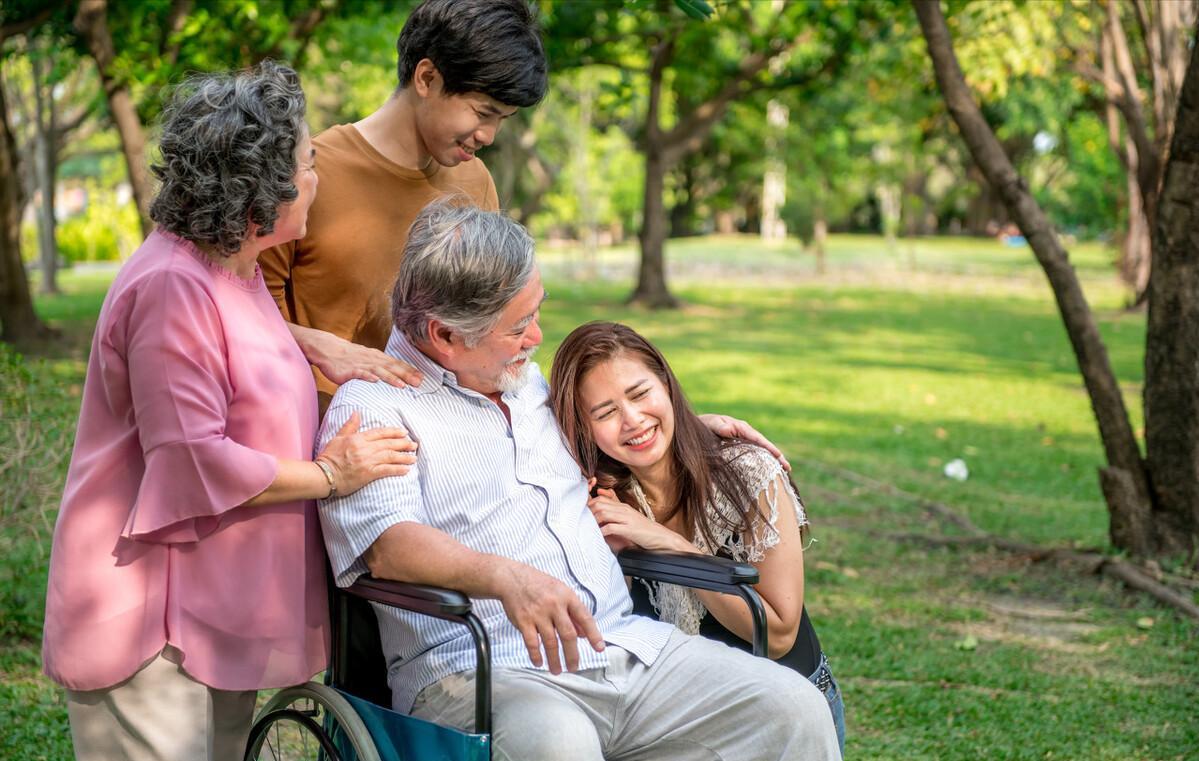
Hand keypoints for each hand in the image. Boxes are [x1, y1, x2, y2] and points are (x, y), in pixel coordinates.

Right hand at [303, 328, 422, 387]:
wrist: (328, 349)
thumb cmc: (349, 356)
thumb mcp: (368, 358)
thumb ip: (381, 366)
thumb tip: (396, 374)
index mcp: (377, 357)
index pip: (397, 364)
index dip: (410, 370)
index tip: (423, 378)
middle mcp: (372, 360)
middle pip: (392, 367)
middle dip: (406, 375)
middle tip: (419, 383)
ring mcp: (361, 364)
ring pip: (379, 371)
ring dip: (391, 378)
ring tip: (402, 385)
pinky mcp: (349, 370)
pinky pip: (359, 373)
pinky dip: (368, 376)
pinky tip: (375, 381)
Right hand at [316, 412, 417, 494]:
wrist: (323, 475)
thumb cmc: (328, 457)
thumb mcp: (337, 438)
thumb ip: (350, 426)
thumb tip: (357, 412)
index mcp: (358, 438)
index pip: (380, 433)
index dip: (394, 432)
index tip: (404, 432)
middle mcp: (365, 448)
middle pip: (389, 444)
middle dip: (403, 443)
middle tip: (414, 444)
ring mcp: (367, 461)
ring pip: (391, 456)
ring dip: (404, 456)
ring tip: (414, 457)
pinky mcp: (368, 474)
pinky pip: (387, 470)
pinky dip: (398, 470)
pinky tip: (406, 470)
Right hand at [494, 562, 604, 673]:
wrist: (512, 578)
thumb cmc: (539, 584)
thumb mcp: (561, 591)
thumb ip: (573, 612)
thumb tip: (584, 634)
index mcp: (567, 597)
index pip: (585, 618)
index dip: (594, 634)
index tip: (599, 648)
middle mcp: (554, 605)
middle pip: (568, 635)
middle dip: (572, 655)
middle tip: (574, 667)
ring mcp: (538, 614)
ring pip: (551, 642)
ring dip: (554, 659)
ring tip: (557, 670)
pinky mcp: (524, 621)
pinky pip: (532, 642)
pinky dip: (536, 655)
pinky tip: (539, 662)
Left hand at [587, 486, 692, 553]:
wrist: (661, 537)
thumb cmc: (644, 530)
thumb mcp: (629, 517)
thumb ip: (616, 508)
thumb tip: (601, 495)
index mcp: (622, 506)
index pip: (600, 499)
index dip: (588, 506)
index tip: (582, 515)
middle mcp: (623, 509)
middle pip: (599, 504)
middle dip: (587, 513)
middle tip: (580, 522)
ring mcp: (627, 518)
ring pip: (603, 514)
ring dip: (593, 521)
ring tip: (587, 529)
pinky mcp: (630, 529)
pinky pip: (611, 527)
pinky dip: (602, 532)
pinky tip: (597, 536)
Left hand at [698, 413, 790, 471]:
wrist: (699, 428)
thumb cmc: (704, 425)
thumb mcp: (710, 424)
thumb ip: (719, 426)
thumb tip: (730, 430)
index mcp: (741, 427)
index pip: (758, 439)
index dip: (769, 447)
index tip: (779, 456)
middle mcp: (746, 434)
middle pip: (764, 446)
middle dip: (776, 456)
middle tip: (788, 468)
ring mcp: (744, 441)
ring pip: (761, 451)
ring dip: (772, 460)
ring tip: (784, 471)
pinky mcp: (741, 448)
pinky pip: (754, 455)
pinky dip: (762, 461)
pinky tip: (768, 471)